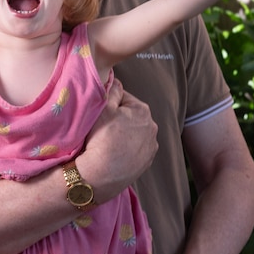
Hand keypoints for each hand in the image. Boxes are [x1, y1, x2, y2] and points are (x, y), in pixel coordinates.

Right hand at [77, 80, 157, 203]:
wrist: (101, 174)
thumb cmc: (100, 138)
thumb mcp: (103, 107)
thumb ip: (112, 89)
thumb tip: (116, 80)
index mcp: (142, 110)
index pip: (123, 98)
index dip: (109, 104)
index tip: (100, 114)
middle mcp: (153, 126)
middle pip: (130, 116)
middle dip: (119, 118)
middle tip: (102, 128)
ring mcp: (151, 146)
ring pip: (134, 132)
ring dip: (124, 133)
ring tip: (108, 142)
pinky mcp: (147, 161)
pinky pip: (136, 148)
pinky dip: (127, 148)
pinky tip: (115, 152)